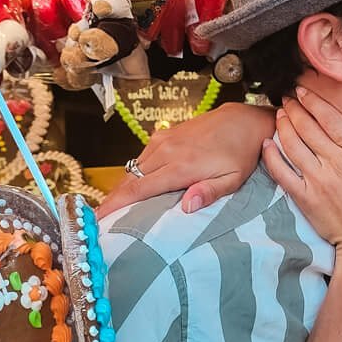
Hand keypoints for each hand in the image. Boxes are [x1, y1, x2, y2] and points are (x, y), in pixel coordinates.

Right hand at [100, 104, 272, 215]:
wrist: (242, 120)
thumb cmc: (240, 154)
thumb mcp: (233, 179)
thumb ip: (210, 193)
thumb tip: (187, 207)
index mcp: (181, 166)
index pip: (139, 190)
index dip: (116, 206)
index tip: (98, 219)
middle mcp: (166, 151)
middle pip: (129, 180)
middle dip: (113, 200)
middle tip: (100, 220)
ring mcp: (163, 140)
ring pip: (133, 168)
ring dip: (123, 187)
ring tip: (115, 207)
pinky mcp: (164, 135)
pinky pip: (141, 157)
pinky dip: (134, 173)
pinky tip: (135, 186)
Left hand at [263, 88, 341, 264]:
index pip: (332, 120)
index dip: (315, 102)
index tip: (304, 91)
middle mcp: (337, 164)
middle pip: (309, 128)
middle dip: (296, 109)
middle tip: (289, 97)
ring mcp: (318, 181)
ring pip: (293, 145)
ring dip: (284, 125)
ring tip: (280, 113)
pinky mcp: (305, 198)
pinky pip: (282, 172)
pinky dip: (272, 156)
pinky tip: (267, 144)